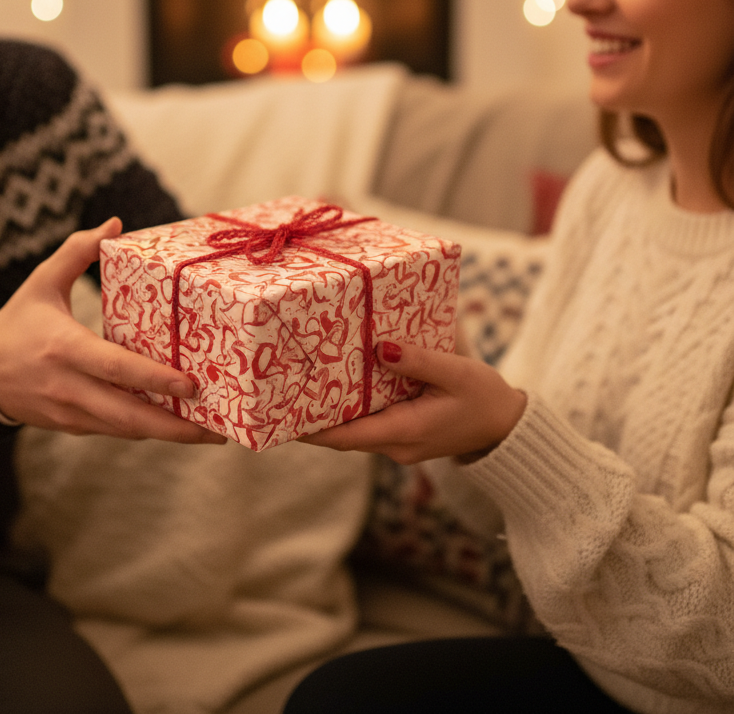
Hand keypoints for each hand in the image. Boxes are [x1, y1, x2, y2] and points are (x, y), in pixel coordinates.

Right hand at [0, 217, 225, 443]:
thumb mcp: (41, 281)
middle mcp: (69, 386)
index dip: (155, 379)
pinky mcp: (72, 427)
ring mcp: (70, 412)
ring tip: (209, 433)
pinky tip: (175, 427)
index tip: (192, 384)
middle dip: (175, 427)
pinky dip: (145, 430)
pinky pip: (115, 431)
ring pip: (125, 430)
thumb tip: (115, 225)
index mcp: (64, 348)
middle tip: (217, 430)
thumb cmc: (17, 322)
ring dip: (167, 434)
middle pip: (129, 416)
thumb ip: (76, 251)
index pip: (116, 368)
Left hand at [301, 339, 526, 463]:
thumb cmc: (485, 399)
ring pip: (356, 429)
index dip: (312, 430)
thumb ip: (419, 361)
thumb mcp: (456, 373)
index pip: (346, 436)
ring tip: (301, 385)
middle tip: (282, 392)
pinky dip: (353, 409)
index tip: (282, 418)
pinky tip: (341, 385)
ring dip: (332, 412)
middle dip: (313, 418)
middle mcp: (397, 444)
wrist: (508, 428)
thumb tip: (381, 347)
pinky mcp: (406, 436)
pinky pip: (371, 424)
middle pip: (344, 434)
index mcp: (405, 432)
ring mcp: (400, 444)